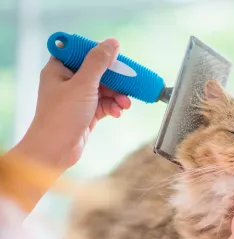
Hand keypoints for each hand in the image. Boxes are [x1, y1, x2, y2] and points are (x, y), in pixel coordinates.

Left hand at [18, 38, 130, 169]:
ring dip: (117, 95)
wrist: (55, 151)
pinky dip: (113, 107)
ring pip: (104, 89)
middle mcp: (67, 81)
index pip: (80, 51)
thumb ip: (98, 62)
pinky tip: (118, 112)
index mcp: (59, 69)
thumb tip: (112, 43)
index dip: (98, 53)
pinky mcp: (86, 113)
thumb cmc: (62, 116)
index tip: (115, 58)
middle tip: (129, 82)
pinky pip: (104, 104)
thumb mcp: (83, 85)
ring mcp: (77, 98)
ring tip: (125, 104)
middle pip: (97, 71)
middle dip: (115, 79)